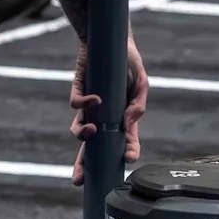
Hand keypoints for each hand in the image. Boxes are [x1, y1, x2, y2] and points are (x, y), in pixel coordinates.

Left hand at [69, 34, 148, 184]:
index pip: (123, 143)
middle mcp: (103, 116)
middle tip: (79, 181)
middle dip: (85, 165)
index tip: (128, 160)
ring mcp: (89, 106)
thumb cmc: (129, 61)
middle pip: (92, 148)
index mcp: (121, 117)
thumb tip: (127, 123)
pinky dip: (83, 105)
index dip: (126, 153)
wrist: (111, 37)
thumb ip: (138, 105)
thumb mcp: (141, 82)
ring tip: (91, 131)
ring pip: (79, 131)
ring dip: (83, 135)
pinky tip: (95, 100)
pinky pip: (76, 105)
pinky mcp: (78, 90)